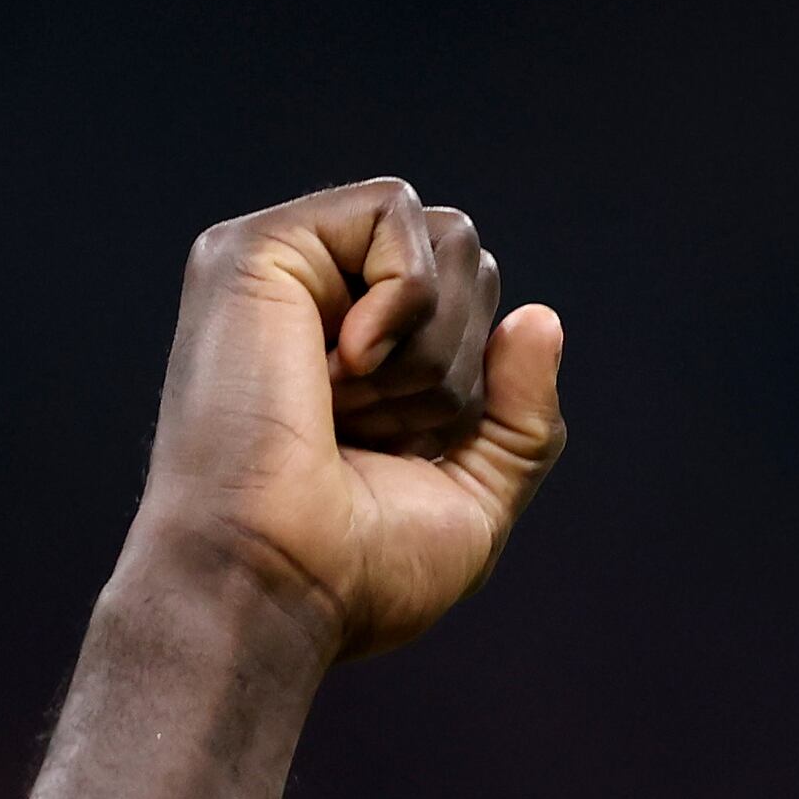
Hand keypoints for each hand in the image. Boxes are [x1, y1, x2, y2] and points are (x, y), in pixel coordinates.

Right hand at [126, 179, 565, 661]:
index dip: (475, 385)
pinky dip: (406, 300)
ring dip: (432, 349)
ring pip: (445, 236)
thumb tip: (541, 317)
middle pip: (470, 260)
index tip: (406, 455)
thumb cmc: (355, 571)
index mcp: (359, 358)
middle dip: (457, 366)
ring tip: (348, 408)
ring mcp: (285, 270)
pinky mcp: (257, 247)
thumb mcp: (475, 498)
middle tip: (374, 433)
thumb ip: (522, 417)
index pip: (475, 305)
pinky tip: (342, 367)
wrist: (273, 588)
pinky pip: (395, 211)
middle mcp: (319, 304)